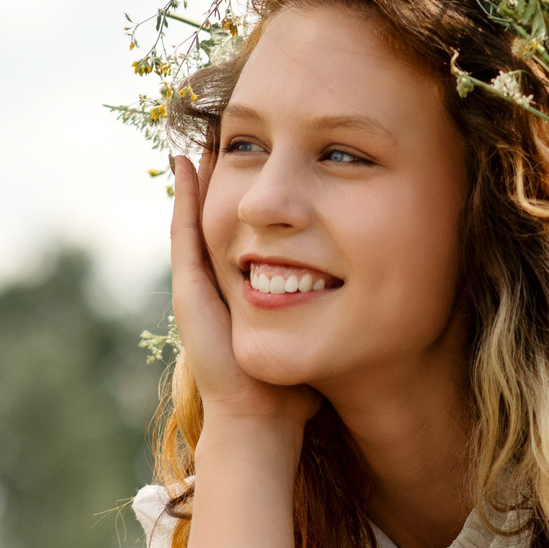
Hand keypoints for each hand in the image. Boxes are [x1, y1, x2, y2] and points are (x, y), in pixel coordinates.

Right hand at [169, 155, 319, 434]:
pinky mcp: (189, 291)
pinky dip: (185, 198)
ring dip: (201, 175)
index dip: (257, 195)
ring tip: (207, 132)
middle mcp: (216, 283)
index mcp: (243, 290)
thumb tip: (363, 283)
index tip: (271, 156)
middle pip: (219, 215)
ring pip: (196, 217)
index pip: (248, 231)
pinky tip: (188, 163)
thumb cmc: (295, 384)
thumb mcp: (318, 328)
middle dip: (226, 175)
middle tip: (230, 130)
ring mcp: (197, 286)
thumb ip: (330, 305)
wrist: (263, 417)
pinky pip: (184, 234)